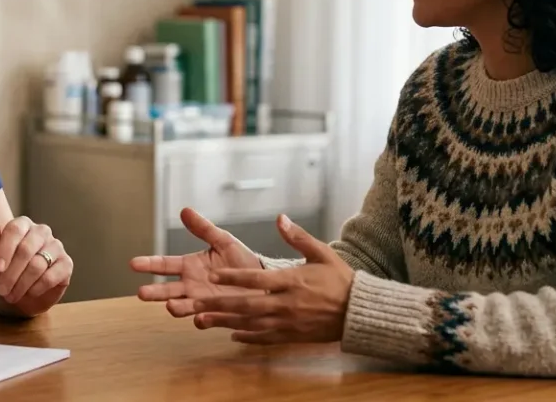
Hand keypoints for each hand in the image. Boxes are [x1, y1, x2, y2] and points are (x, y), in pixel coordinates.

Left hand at [0, 208, 71, 311]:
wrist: (21, 292)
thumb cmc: (5, 269)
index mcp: (23, 224)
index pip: (15, 230)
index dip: (5, 249)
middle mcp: (42, 232)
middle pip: (26, 250)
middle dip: (11, 273)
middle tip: (1, 290)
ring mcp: (56, 247)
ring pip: (37, 265)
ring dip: (21, 284)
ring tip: (11, 295)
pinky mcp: (66, 264)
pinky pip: (51, 277)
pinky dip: (36, 288)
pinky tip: (29, 292)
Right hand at [130, 207, 263, 317]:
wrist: (266, 283)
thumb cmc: (243, 261)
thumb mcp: (224, 241)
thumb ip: (204, 229)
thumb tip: (185, 210)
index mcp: (190, 266)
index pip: (165, 265)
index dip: (149, 264)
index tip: (134, 263)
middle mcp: (192, 286)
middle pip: (167, 290)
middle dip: (154, 292)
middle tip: (142, 293)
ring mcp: (202, 302)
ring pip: (183, 307)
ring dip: (175, 307)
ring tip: (170, 306)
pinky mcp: (217, 315)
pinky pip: (206, 320)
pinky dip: (201, 320)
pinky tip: (200, 319)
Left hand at [191, 214, 354, 343]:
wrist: (359, 312)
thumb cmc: (340, 280)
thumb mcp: (322, 253)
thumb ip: (297, 237)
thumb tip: (280, 218)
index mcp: (291, 281)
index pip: (257, 279)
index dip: (234, 277)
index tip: (214, 275)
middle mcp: (286, 304)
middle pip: (246, 304)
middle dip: (219, 304)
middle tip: (195, 302)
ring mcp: (288, 322)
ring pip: (250, 324)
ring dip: (225, 322)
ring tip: (202, 320)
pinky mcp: (292, 336)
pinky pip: (265, 338)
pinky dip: (247, 337)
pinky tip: (231, 335)